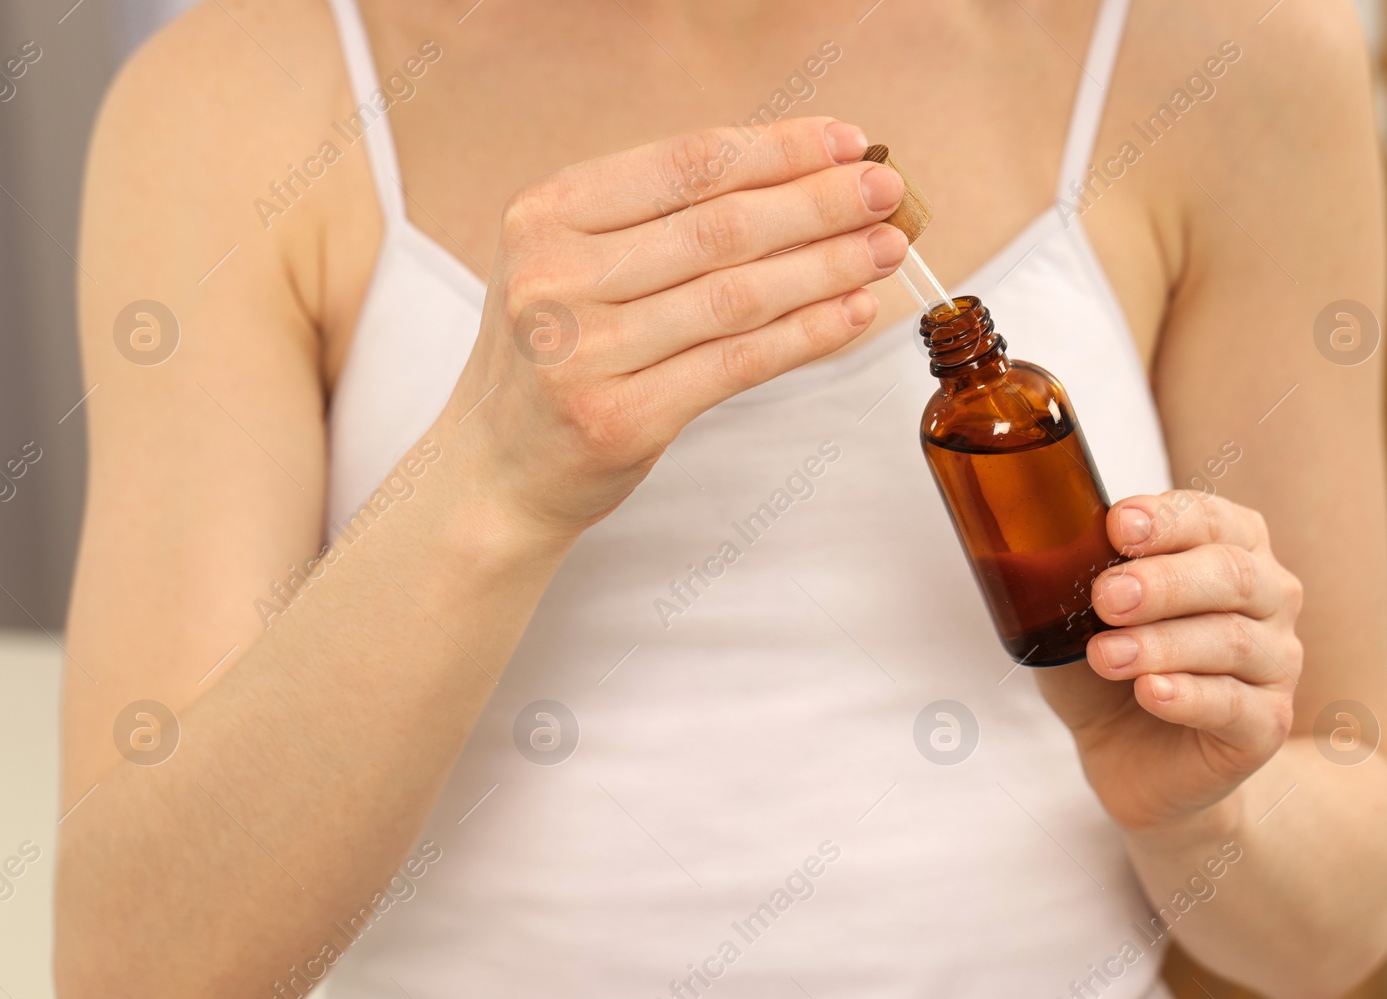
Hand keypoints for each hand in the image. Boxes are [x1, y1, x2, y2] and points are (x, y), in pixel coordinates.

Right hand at [438, 117, 907, 540]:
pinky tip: (852, 311)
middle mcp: (552, 278)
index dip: (778, 150)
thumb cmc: (556, 352)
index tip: (848, 142)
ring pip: (736, 296)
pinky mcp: (619, 419)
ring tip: (884, 247)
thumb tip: (802, 178)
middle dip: (818, 203)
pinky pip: (737, 365)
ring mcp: (582, 353)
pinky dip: (805, 334)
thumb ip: (659, 219)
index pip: (685, 165)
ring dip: (826, 267)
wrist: (498, 468)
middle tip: (888, 191)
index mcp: (544, 215)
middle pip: (719, 227)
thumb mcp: (574, 262)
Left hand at [1035, 491, 1303, 836]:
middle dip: (1163, 582)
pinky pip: (1235, 706)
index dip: (1167, 520)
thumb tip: (1029, 541)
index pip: (1212, 519)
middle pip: (1231, 575)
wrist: (1127, 756)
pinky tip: (1150, 692)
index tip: (1117, 527)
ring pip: (1232, 641)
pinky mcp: (1266, 724)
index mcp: (1231, 547)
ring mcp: (1277, 662)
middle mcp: (1268, 597)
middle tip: (1105, 598)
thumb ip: (1070, 575)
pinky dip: (1188, 696)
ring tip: (1105, 655)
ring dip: (1161, 644)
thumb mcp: (1079, 613)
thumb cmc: (1110, 667)